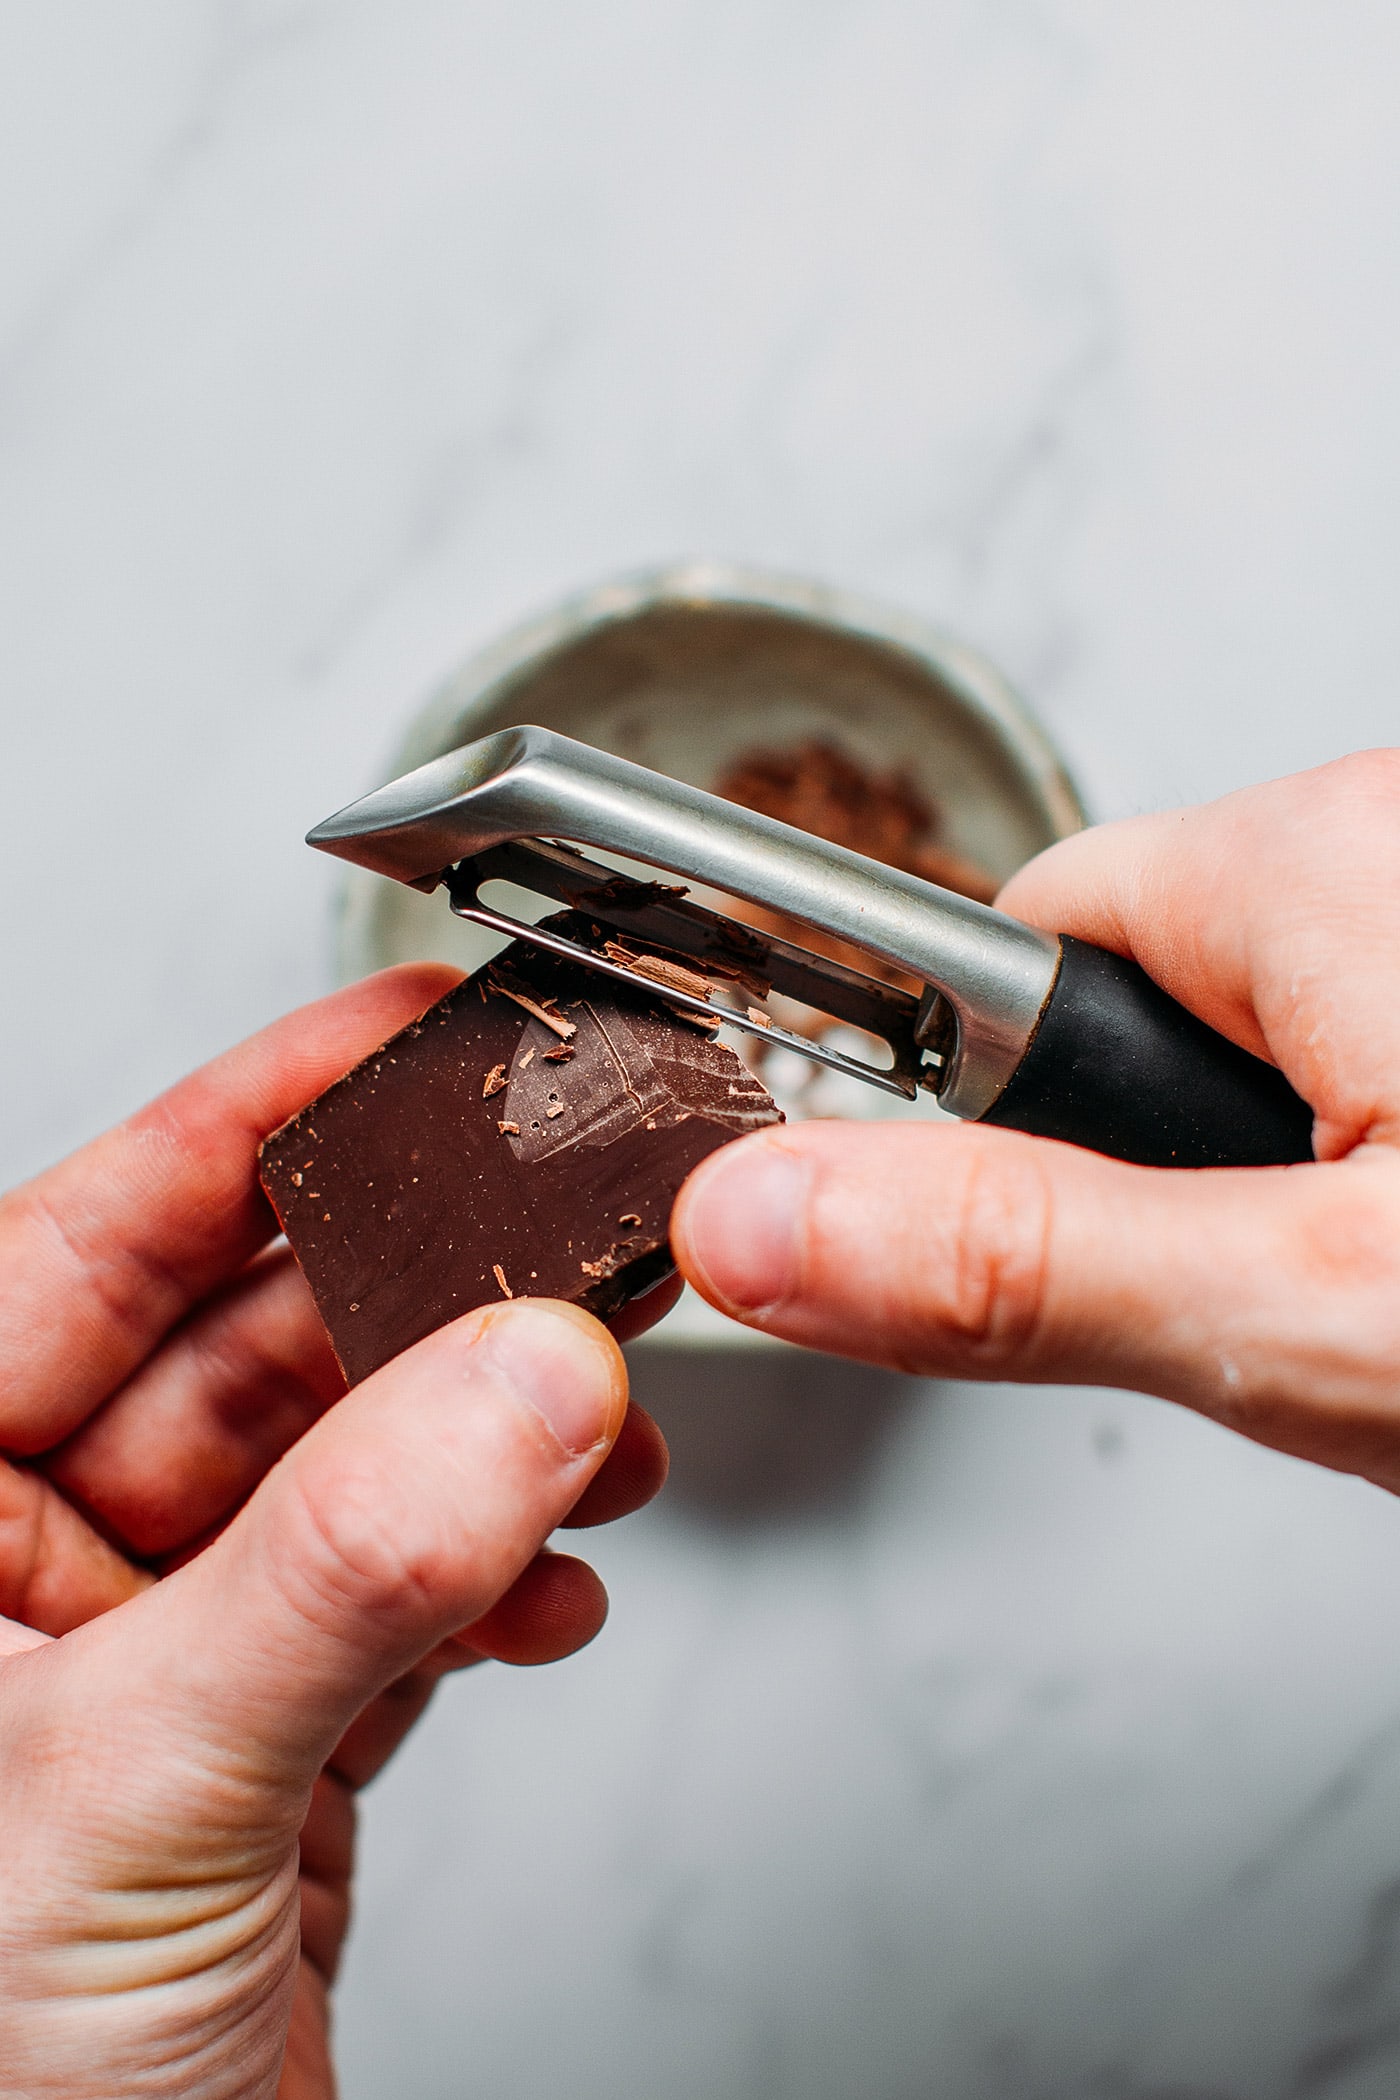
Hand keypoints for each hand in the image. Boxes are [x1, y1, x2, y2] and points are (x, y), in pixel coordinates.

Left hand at [0, 966, 668, 2099]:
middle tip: (568, 1228)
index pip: (78, 1250)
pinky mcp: (267, 1750)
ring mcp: (153, 1661)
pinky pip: (400, 1598)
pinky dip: (496, 1580)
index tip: (394, 1038)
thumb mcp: (135, 1792)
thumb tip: (523, 1380)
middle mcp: (19, 1576)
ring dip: (487, 1441)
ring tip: (593, 1413)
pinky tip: (551, 1582)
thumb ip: (345, 1566)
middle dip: (423, 1293)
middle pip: (247, 1347)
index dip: (244, 1123)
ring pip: (347, 1469)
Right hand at [674, 750, 1399, 1490]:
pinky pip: (1364, 1050)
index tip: (994, 1212)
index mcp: (1318, 855)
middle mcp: (1396, 836)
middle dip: (1165, 1162)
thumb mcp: (1309, 1312)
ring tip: (1374, 1304)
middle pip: (1142, 985)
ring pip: (1264, 1033)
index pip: (1016, 932)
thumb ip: (1022, 1261)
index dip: (994, 1096)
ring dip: (1283, 1174)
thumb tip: (755, 1218)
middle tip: (1264, 1299)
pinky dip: (1369, 1164)